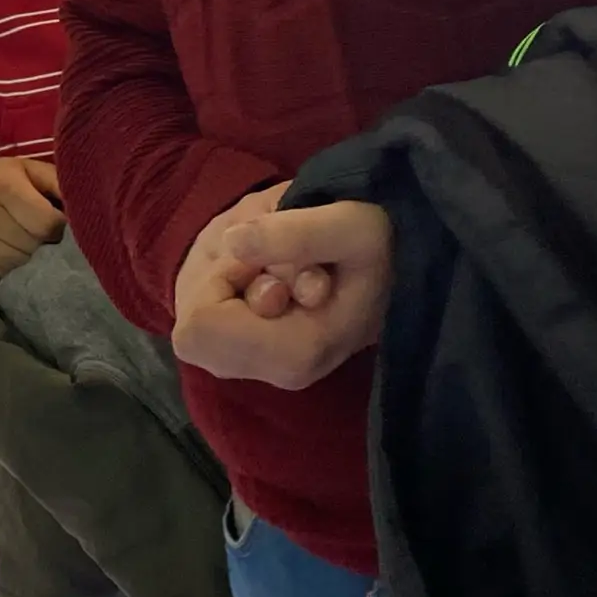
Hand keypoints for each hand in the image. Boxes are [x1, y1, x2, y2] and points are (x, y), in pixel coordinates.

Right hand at [0, 147, 64, 280]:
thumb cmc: (2, 177)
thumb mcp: (32, 170)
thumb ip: (60, 184)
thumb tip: (89, 211)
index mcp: (2, 186)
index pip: (46, 224)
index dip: (59, 228)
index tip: (59, 225)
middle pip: (33, 248)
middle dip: (46, 246)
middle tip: (46, 239)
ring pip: (18, 266)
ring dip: (31, 261)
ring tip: (30, 247)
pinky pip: (1, 276)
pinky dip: (12, 270)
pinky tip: (11, 254)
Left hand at [174, 198, 392, 389]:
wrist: (401, 259)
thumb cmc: (380, 241)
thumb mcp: (350, 223)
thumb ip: (294, 234)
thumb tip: (233, 242)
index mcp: (299, 352)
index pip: (202, 326)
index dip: (221, 279)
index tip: (265, 259)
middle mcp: (281, 372)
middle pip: (195, 335)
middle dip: (221, 287)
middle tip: (273, 265)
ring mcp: (272, 368)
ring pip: (200, 331)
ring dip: (227, 288)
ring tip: (279, 269)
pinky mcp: (266, 357)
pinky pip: (211, 327)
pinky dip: (230, 295)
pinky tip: (275, 280)